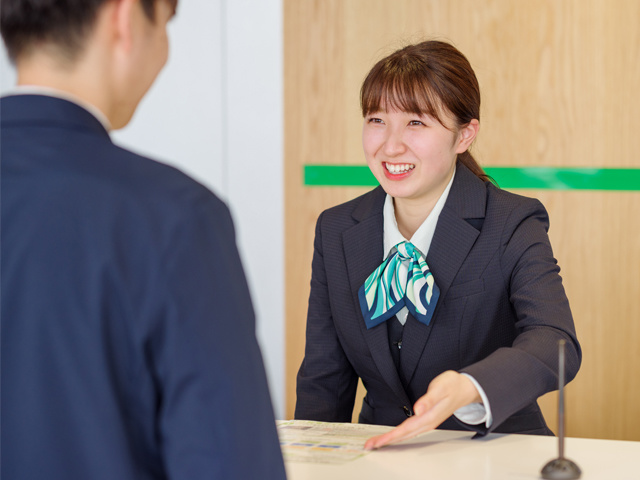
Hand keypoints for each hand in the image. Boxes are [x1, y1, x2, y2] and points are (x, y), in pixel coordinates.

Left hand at [363, 370, 480, 449]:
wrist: (465, 388)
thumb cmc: (452, 386)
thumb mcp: (440, 388)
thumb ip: (428, 399)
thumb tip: (417, 409)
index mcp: (429, 416)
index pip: (405, 429)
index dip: (390, 436)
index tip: (377, 442)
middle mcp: (427, 422)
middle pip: (403, 435)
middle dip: (386, 441)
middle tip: (369, 445)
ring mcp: (427, 422)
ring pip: (406, 434)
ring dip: (391, 439)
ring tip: (377, 443)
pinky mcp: (427, 419)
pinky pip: (410, 430)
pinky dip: (400, 435)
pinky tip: (394, 436)